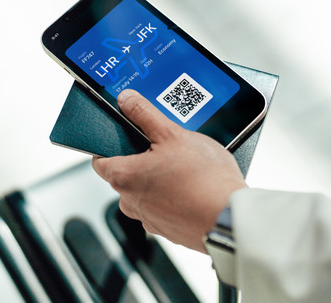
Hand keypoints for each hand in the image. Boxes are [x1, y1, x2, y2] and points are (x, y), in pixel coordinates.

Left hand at [92, 89, 246, 252]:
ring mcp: (150, 219)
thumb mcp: (173, 134)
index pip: (101, 159)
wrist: (230, 218)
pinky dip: (175, 197)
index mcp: (124, 177)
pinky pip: (165, 207)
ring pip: (147, 192)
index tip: (125, 136)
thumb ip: (145, 114)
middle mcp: (130, 202)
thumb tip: (127, 100)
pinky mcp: (169, 230)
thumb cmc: (204, 180)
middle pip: (126, 174)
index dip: (111, 144)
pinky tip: (195, 186)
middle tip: (166, 146)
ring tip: (186, 167)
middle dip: (143, 160)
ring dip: (160, 179)